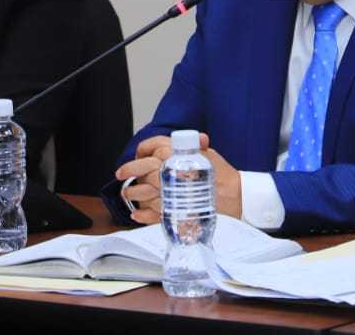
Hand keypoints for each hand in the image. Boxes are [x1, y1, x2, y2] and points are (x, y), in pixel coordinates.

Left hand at [115, 133, 242, 222]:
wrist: (233, 198)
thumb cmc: (221, 175)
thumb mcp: (208, 154)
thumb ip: (195, 146)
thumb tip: (192, 139)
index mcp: (174, 154)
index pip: (150, 146)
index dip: (142, 150)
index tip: (138, 154)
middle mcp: (166, 172)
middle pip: (140, 169)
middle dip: (127, 170)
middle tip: (120, 174)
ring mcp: (164, 194)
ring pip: (140, 192)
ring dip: (131, 193)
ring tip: (128, 194)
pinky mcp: (168, 212)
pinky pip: (148, 214)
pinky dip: (140, 215)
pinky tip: (136, 214)